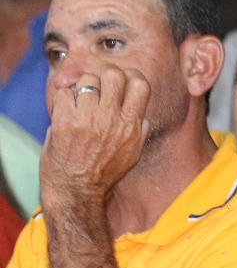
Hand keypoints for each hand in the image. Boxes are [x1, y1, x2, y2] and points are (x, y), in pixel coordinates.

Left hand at [41, 66, 150, 206]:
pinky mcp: (64, 122)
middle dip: (106, 76)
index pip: (140, 83)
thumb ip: (140, 131)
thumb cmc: (104, 175)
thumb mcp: (133, 154)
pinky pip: (64, 93)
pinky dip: (64, 98)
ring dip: (83, 87)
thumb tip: (142, 115)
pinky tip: (65, 109)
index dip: (132, 76)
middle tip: (100, 85)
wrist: (76, 192)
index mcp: (131, 124)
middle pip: (114, 75)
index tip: (124, 80)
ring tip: (80, 99)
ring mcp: (87, 119)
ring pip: (88, 80)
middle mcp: (111, 118)